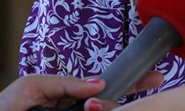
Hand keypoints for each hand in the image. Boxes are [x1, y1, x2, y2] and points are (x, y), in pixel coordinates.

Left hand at [0, 72, 163, 110]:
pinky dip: (101, 109)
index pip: (103, 90)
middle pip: (108, 105)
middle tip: (142, 89)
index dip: (129, 83)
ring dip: (108, 108)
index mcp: (65, 98)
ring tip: (95, 106)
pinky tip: (98, 107)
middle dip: (122, 98)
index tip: (154, 78)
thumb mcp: (31, 89)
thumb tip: (99, 84)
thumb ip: (64, 84)